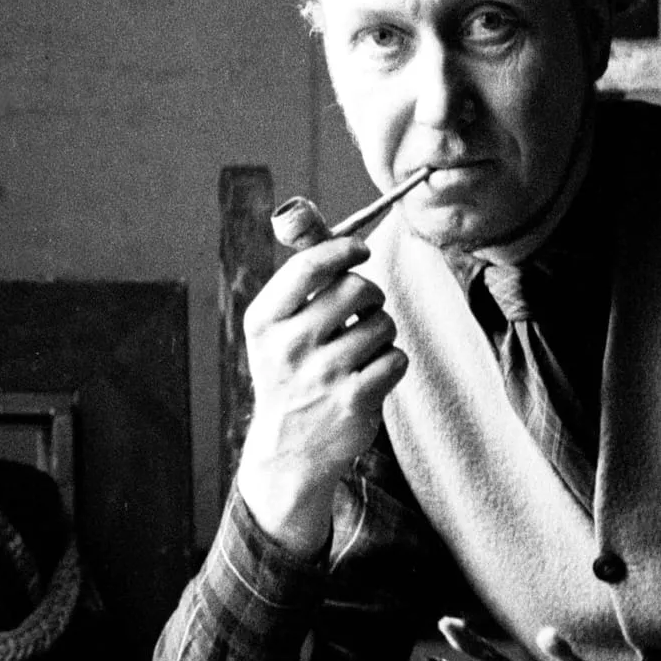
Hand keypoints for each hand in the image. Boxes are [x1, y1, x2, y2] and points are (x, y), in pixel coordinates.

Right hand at [233, 234, 406, 556]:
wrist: (286, 452)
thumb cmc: (288, 373)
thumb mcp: (274, 326)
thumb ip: (295, 273)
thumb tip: (300, 209)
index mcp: (264, 321)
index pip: (308, 266)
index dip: (343, 250)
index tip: (361, 251)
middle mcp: (289, 346)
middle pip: (356, 288)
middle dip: (369, 295)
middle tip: (361, 311)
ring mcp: (322, 375)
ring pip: (382, 324)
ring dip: (382, 334)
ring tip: (361, 351)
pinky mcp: (354, 401)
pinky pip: (396, 358)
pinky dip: (392, 363)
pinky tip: (371, 376)